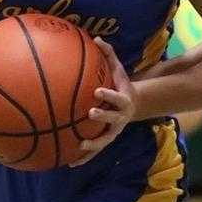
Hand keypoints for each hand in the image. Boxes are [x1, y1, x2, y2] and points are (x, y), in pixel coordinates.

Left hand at [70, 38, 135, 166]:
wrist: (132, 104)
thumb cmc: (120, 83)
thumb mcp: (118, 68)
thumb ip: (109, 54)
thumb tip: (96, 38)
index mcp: (124, 100)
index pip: (117, 98)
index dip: (109, 95)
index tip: (97, 91)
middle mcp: (121, 118)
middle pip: (113, 120)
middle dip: (103, 117)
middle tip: (90, 112)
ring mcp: (114, 131)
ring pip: (105, 140)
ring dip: (94, 144)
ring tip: (81, 145)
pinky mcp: (106, 140)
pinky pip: (95, 151)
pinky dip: (84, 158)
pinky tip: (69, 163)